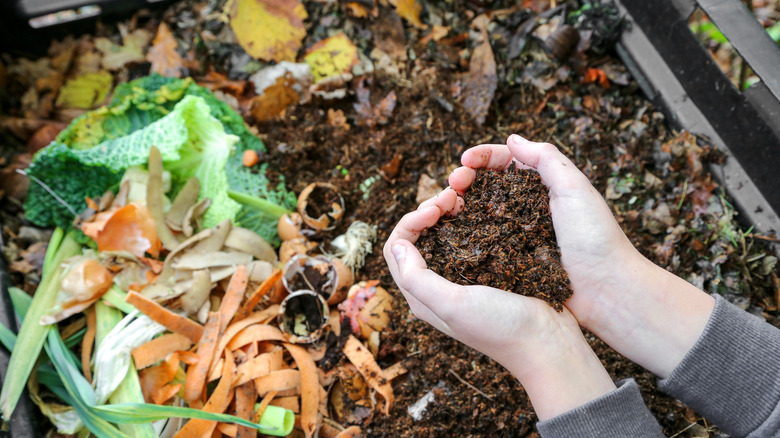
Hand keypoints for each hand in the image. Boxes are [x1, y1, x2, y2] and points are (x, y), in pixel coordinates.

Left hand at [383, 188, 615, 419]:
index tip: (435, 209)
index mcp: (422, 296)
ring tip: (465, 196)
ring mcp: (464, 276)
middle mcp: (438, 284)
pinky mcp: (489, 268)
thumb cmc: (500, 327)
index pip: (397, 248)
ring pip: (444, 233)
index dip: (410, 221)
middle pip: (418, 236)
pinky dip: (471, 218)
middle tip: (452, 196)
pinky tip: (483, 207)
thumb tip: (397, 245)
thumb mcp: (453, 305)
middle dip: (429, 210)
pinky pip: (471, 236)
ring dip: (449, 211)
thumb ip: (418, 279)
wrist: (548, 342)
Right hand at [449, 134, 713, 377]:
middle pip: (488, 184)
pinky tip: (453, 231)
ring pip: (481, 211)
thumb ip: (546, 159)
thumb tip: (512, 139)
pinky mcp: (512, 259)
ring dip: (461, 203)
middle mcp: (528, 207)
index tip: (464, 160)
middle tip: (452, 184)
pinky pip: (483, 241)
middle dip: (466, 178)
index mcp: (545, 185)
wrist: (606, 291)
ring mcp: (518, 234)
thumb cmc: (596, 238)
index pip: (507, 161)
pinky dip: (466, 232)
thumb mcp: (575, 188)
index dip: (483, 157)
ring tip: (446, 205)